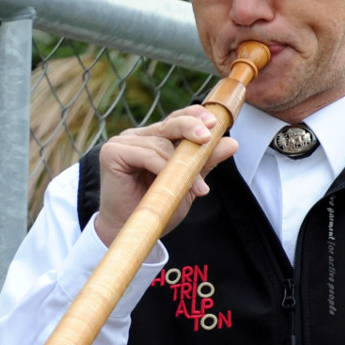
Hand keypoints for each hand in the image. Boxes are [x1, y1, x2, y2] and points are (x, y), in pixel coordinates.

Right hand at [93, 105, 240, 244]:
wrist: (132, 228)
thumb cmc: (158, 205)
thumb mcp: (189, 181)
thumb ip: (206, 161)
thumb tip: (232, 143)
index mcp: (155, 138)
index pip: (178, 119)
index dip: (195, 116)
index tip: (214, 122)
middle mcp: (138, 136)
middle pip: (170, 124)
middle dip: (191, 128)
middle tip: (207, 138)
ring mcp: (123, 142)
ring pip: (161, 144)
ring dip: (182, 165)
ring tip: (196, 188)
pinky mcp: (111, 153)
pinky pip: (146, 154)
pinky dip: (163, 168)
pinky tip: (173, 183)